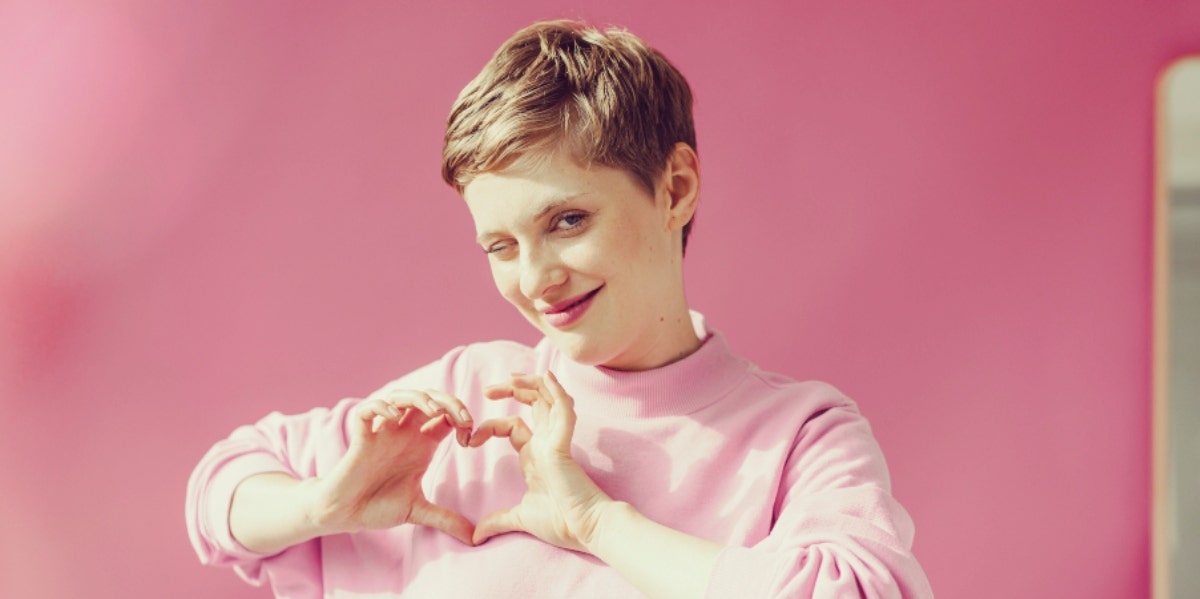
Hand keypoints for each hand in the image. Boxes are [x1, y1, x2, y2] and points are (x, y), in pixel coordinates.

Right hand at [307, 387, 475, 544]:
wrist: (346, 514)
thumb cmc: (378, 506)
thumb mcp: (418, 511)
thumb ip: (446, 519)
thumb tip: (474, 538)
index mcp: (421, 444)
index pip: (446, 416)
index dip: (462, 419)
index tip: (470, 440)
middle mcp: (404, 433)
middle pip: (429, 400)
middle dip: (448, 401)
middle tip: (462, 418)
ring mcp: (382, 432)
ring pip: (401, 397)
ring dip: (419, 398)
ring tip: (432, 411)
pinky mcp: (361, 438)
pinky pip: (366, 410)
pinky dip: (380, 407)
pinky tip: (392, 417)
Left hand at [468, 371, 612, 551]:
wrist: (584, 530)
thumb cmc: (561, 522)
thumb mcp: (520, 518)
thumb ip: (498, 521)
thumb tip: (476, 535)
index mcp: (536, 455)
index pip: (512, 426)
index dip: (490, 427)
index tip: (469, 441)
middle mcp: (547, 442)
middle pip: (533, 402)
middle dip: (512, 389)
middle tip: (487, 389)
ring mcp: (557, 441)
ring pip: (549, 399)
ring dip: (531, 383)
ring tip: (511, 377)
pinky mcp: (564, 445)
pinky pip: (564, 411)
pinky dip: (557, 393)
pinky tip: (547, 377)